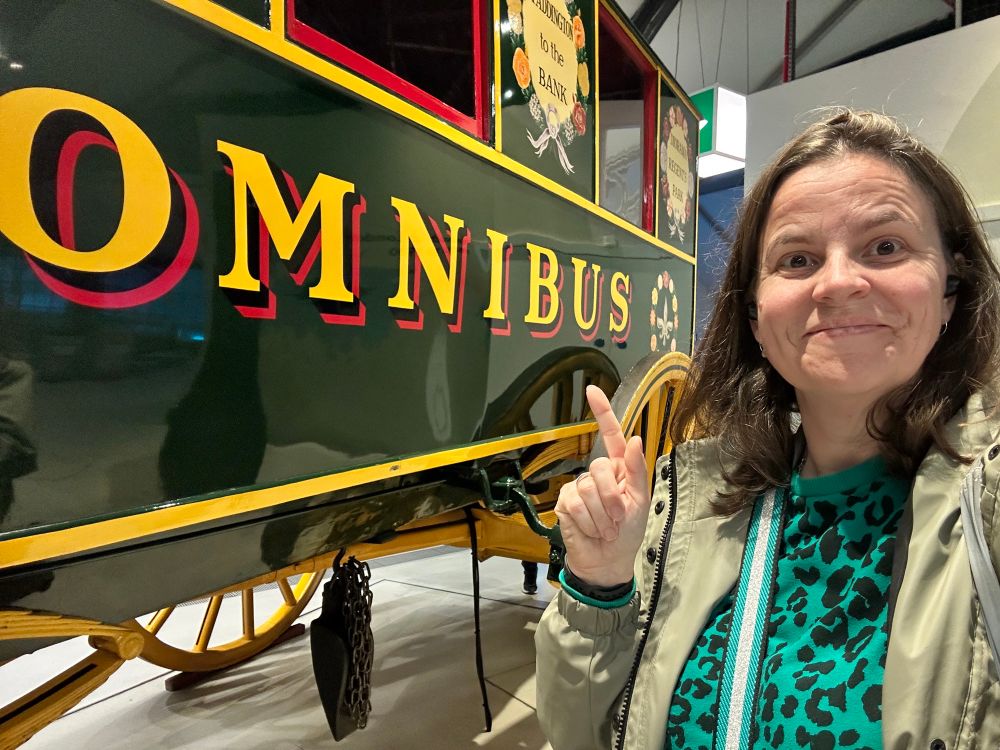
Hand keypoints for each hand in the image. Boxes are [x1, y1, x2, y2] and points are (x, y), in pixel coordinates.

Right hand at [554, 385, 650, 586]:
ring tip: (605, 528)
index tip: (592, 390)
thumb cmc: (628, 532)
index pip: (610, 435)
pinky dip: (588, 521)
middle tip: (617, 519)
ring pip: (588, 489)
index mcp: (619, 469)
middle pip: (601, 468)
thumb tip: (634, 438)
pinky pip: (576, 504)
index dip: (602, 412)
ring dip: (601, 515)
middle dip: (612, 497)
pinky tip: (591, 530)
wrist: (607, 561)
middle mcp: (598, 473)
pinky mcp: (565, 502)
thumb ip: (636, 470)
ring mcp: (579, 486)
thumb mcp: (640, 501)